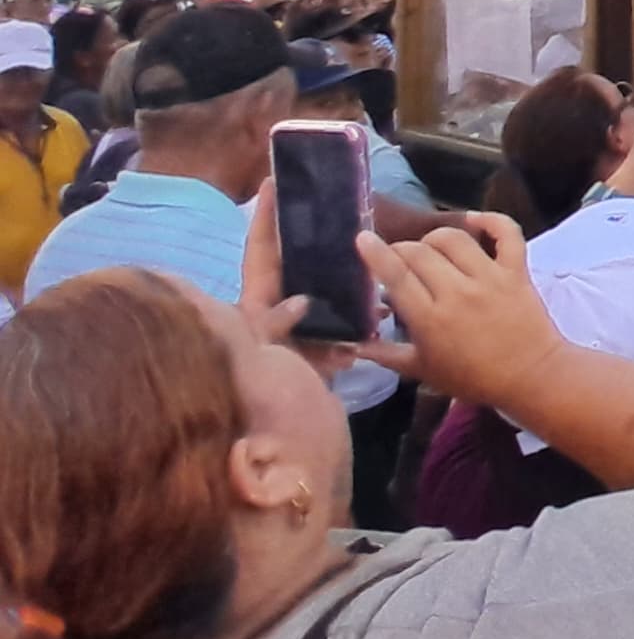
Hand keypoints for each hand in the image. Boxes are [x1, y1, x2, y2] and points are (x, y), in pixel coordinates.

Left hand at [240, 180, 359, 381]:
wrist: (280, 456)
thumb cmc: (259, 400)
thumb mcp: (258, 357)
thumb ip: (274, 324)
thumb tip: (302, 301)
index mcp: (251, 310)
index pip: (258, 252)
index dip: (265, 218)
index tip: (274, 182)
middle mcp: (271, 318)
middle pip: (294, 268)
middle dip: (313, 242)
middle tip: (338, 212)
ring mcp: (294, 338)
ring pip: (322, 297)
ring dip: (344, 283)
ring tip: (369, 261)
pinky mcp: (315, 359)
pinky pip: (340, 331)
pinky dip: (356, 325)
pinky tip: (378, 320)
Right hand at [357, 213, 568, 413]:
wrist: (530, 376)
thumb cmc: (473, 377)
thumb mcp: (423, 371)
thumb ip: (386, 355)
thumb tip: (353, 343)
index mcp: (430, 319)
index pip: (396, 275)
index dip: (376, 253)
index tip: (363, 238)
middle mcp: (457, 292)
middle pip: (420, 252)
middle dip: (402, 248)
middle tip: (399, 257)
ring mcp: (490, 278)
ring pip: (455, 238)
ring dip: (436, 237)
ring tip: (430, 247)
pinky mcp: (517, 271)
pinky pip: (507, 233)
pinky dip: (491, 220)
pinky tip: (474, 220)